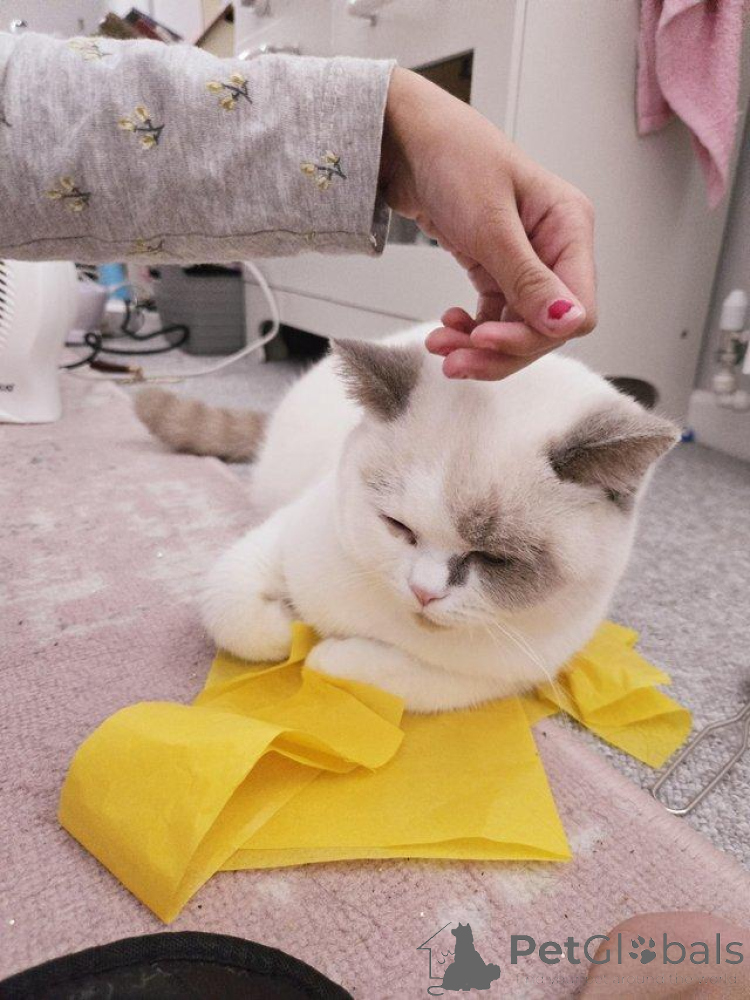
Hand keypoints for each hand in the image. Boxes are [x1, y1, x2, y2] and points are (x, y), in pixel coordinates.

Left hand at [379, 68, 596, 379]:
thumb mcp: (490, 222)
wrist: (405, 138)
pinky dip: (471, 329)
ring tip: (441, 345)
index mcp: (569, 227)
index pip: (576, 309)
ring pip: (516, 327)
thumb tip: (568, 322)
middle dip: (500, 349)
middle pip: (544, 327)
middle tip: (454, 360)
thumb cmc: (452, 156)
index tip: (487, 339)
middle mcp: (554, 247)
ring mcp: (526, 260)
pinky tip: (449, 326)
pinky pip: (495, 316)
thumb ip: (528, 278)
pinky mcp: (495, 268)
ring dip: (479, 346)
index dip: (534, 335)